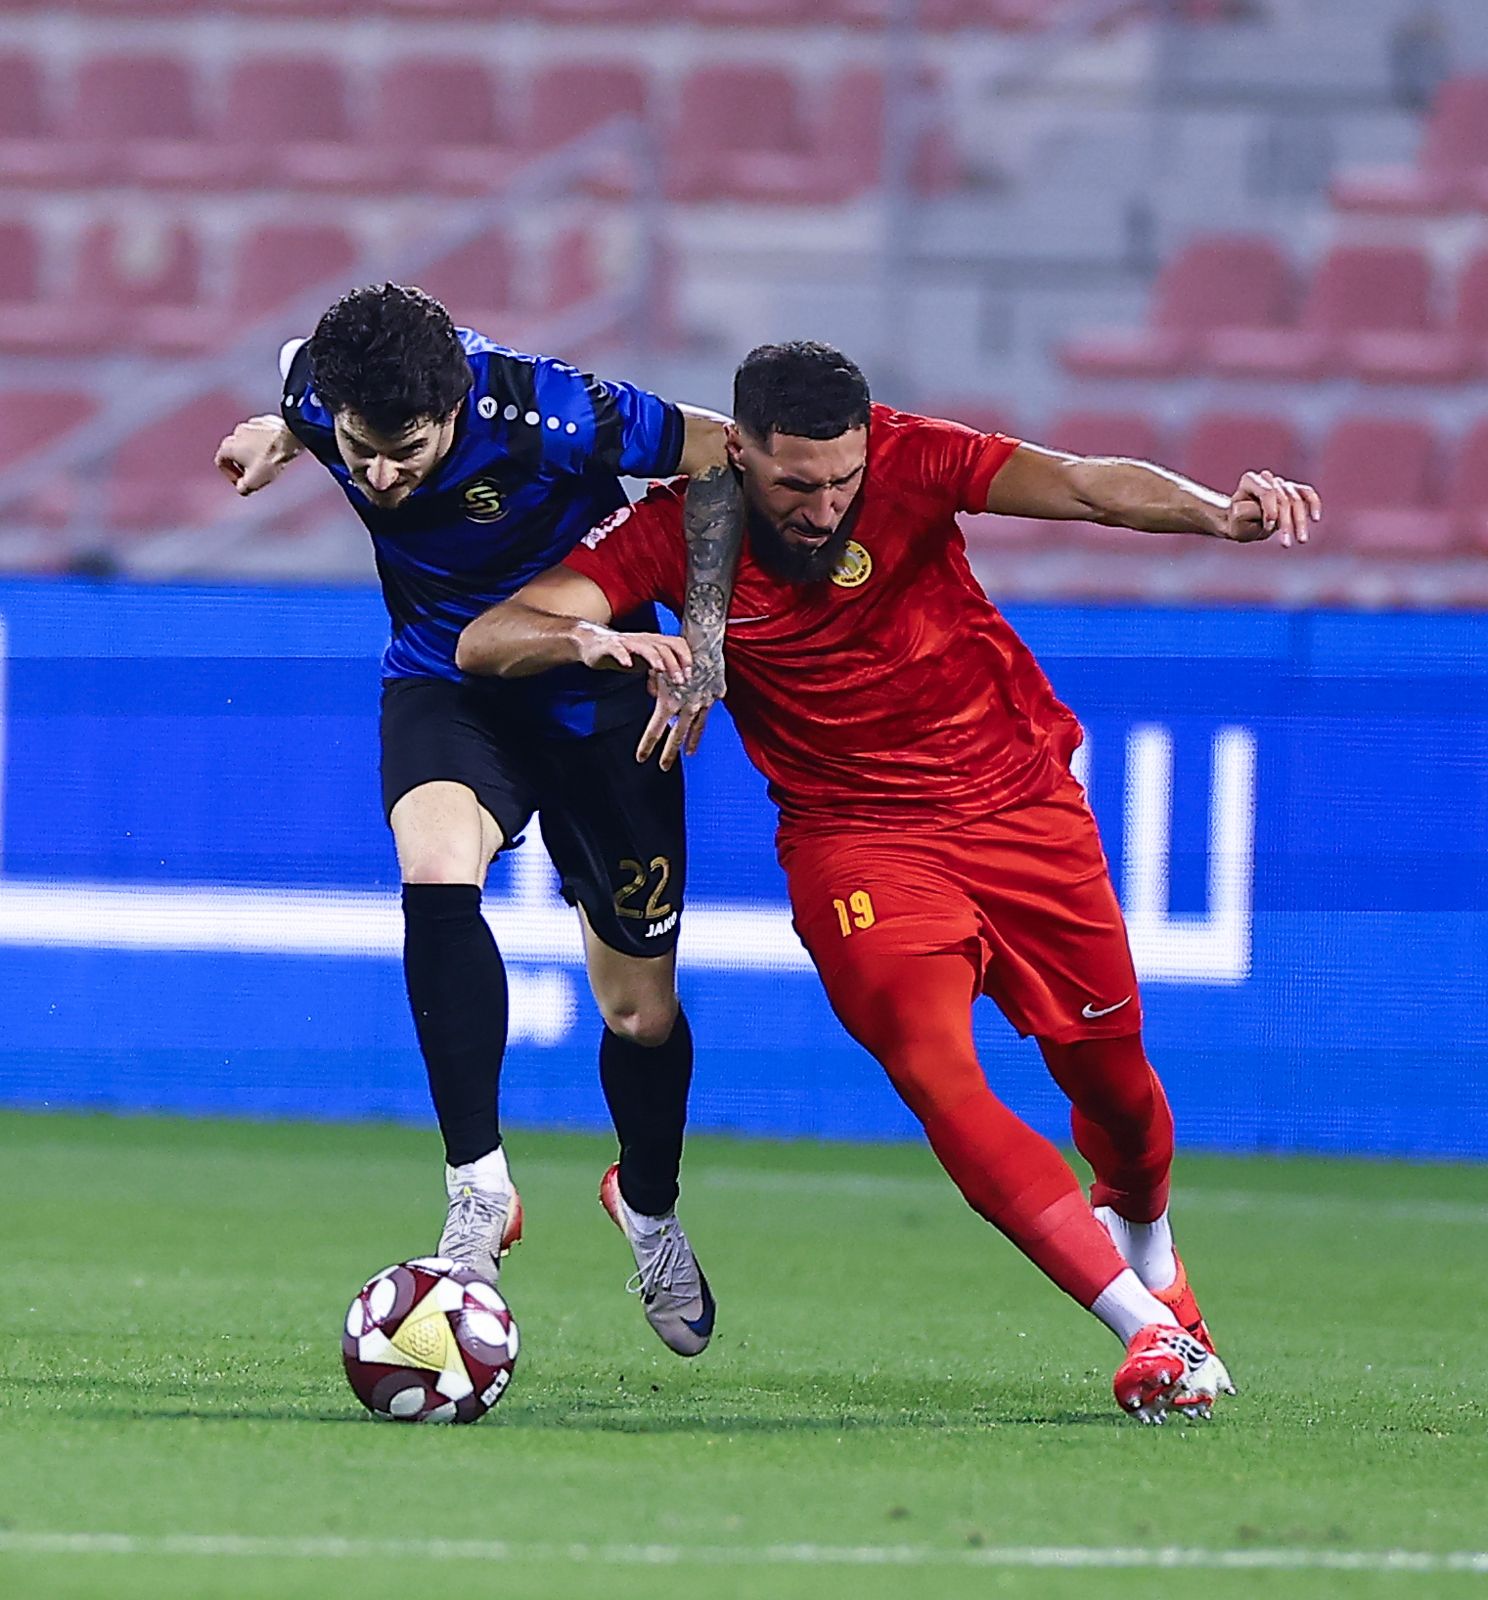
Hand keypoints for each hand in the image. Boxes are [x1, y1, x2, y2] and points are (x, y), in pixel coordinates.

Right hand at [214, 416, 300, 495]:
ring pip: (250, 441)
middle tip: (258, 473)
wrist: (291, 439)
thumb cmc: (270, 459)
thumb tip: (242, 488)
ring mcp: (252, 423)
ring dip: (256, 452)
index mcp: (228, 445)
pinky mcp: (268, 420)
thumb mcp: (254, 481)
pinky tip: (278, 450)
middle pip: (236, 451)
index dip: (231, 475)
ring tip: (269, 461)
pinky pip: (264, 433)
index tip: (244, 481)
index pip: (222, 462)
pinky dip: (267, 442)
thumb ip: (242, 488)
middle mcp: (237, 431)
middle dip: (244, 464)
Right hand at [574, 622, 692, 682]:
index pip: (677, 644)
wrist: (593, 643)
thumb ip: (658, 675)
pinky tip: (628, 664)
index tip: (690, 675)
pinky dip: (624, 655)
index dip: (686, 657)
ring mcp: (627, 642)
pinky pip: (618, 648)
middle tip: (679, 680)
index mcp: (655, 643)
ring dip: (655, 658)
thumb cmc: (623, 653)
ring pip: (645, 646)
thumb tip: (670, 693)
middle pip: (664, 646)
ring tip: (661, 669)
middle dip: (674, 663)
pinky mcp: (610, 645)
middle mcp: (644, 640)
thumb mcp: (645, 663)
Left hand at [636, 650, 724, 770]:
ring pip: (695, 729)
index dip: (647, 745)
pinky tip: (700, 729)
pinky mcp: (714, 696)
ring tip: (687, 754)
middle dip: (668, 754)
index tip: (640, 758)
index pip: (655, 731)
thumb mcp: (658, 669)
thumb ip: (653, 683)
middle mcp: (687, 708)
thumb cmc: (676, 653)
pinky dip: (702, 722)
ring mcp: (703, 704)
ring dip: (689, 743)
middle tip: (662, 768)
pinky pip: (707, 714)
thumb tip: (651, 692)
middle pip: (676, 736)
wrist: (703, 642)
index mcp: (669, 703)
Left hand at [1223, 470, 1320, 547]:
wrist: (1240, 523)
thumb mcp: (1235, 520)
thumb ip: (1248, 512)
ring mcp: (1281, 484)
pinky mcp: (1293, 491)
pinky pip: (1307, 494)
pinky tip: (1315, 518)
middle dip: (1286, 522)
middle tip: (1286, 543)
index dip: (1270, 508)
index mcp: (1250, 481)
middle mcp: (1267, 479)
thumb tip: (1269, 511)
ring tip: (1301, 540)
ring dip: (1300, 522)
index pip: (1267, 491)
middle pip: (1283, 499)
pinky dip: (1313, 504)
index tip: (1269, 525)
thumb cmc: (1237, 522)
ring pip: (1296, 500)